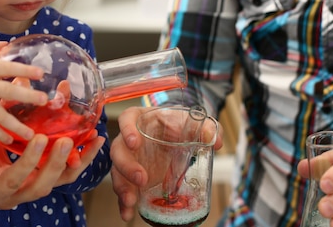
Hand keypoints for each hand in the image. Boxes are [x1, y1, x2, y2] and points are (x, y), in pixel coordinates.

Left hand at [0, 126, 105, 213]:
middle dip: (60, 163)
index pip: (62, 176)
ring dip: (32, 162)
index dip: (82, 160)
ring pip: (20, 184)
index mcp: (26, 182)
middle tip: (69, 141)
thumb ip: (17, 122)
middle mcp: (14, 193)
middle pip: (48, 185)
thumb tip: (32, 87)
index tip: (96, 139)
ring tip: (40, 138)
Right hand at [110, 106, 222, 220]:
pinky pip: (123, 190)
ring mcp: (128, 159)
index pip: (128, 119)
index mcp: (140, 120)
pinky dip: (123, 203)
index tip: (134, 142)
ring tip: (131, 201)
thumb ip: (206, 127)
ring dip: (122, 187)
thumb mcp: (191, 122)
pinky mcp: (130, 177)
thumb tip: (215, 140)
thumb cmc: (177, 124)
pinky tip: (128, 214)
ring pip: (117, 172)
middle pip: (118, 150)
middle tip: (141, 179)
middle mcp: (128, 139)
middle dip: (127, 166)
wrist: (173, 135)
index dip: (127, 129)